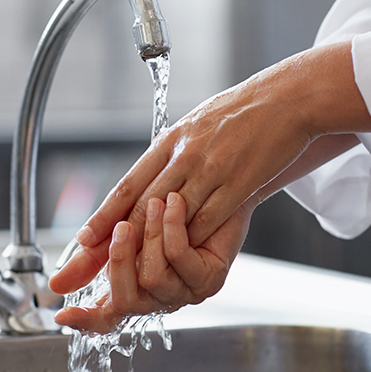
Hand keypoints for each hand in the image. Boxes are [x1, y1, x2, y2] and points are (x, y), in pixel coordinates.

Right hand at [52, 192, 252, 332]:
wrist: (216, 182)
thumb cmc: (167, 204)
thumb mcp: (123, 225)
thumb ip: (94, 253)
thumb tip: (56, 284)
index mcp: (135, 288)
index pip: (108, 318)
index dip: (86, 320)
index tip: (63, 315)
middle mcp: (159, 297)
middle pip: (124, 300)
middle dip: (119, 259)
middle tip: (122, 226)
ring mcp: (185, 292)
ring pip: (151, 277)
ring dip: (149, 235)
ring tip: (156, 203)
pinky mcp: (209, 279)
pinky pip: (178, 258)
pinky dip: (171, 227)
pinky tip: (174, 205)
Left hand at [75, 42, 370, 255]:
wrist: (287, 99)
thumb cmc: (241, 113)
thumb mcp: (196, 125)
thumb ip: (171, 154)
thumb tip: (149, 180)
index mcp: (170, 141)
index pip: (127, 185)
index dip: (102, 216)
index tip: (82, 240)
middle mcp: (184, 156)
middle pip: (142, 207)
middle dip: (112, 242)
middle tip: (89, 266)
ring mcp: (210, 170)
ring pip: (171, 218)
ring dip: (151, 247)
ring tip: (131, 272)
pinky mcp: (237, 184)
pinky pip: (208, 221)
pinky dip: (191, 241)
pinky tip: (181, 257)